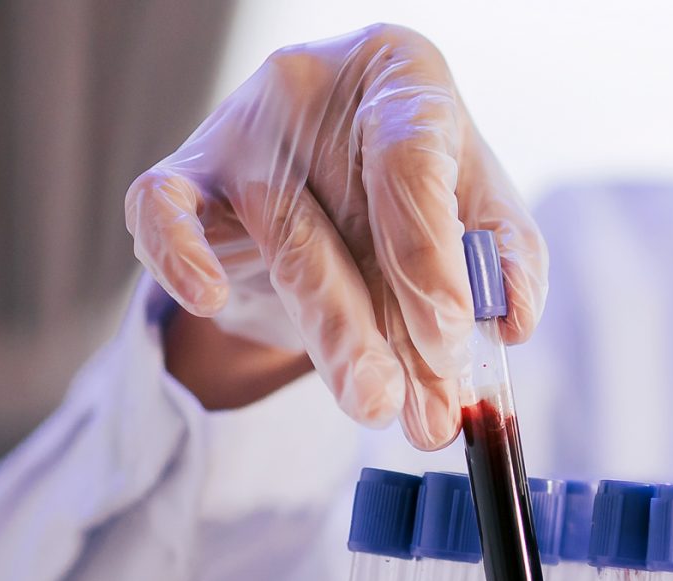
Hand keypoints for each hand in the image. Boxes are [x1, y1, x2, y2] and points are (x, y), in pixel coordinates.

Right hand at [125, 24, 545, 447]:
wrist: (330, 170)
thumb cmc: (418, 186)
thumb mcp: (479, 206)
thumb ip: (508, 256)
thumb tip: (513, 320)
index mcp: (402, 77)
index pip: (410, 162)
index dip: (430, 256)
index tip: (453, 336)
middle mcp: (315, 88)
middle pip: (347, 221)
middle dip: (389, 331)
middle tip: (421, 411)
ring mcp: (244, 127)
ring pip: (285, 247)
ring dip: (335, 343)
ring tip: (377, 408)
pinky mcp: (187, 171)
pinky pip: (160, 210)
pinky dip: (178, 255)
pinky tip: (210, 299)